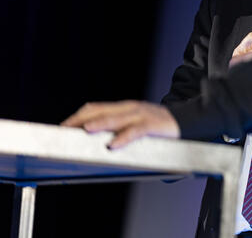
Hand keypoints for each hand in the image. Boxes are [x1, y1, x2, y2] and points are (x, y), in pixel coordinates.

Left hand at [61, 100, 179, 148]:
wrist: (188, 120)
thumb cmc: (159, 126)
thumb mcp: (136, 123)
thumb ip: (119, 128)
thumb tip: (98, 144)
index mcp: (124, 108)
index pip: (95, 108)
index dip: (77, 116)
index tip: (62, 127)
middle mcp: (130, 108)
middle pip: (101, 110)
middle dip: (81, 120)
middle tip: (65, 130)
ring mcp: (141, 115)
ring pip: (116, 118)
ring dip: (100, 124)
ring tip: (86, 130)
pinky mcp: (153, 124)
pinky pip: (136, 131)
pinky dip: (123, 137)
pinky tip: (113, 145)